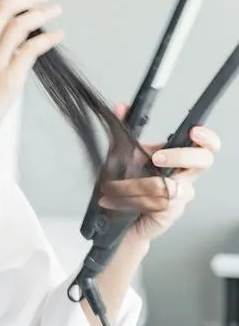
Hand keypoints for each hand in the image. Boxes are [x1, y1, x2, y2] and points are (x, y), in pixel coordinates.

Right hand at [0, 0, 64, 161]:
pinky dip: (48, 39)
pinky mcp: (8, 79)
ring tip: (55, 12)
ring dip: (41, 15)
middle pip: (4, 10)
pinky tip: (57, 35)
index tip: (29, 1)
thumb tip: (6, 53)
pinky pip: (31, 50)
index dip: (15, 4)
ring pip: (19, 25)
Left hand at [99, 103, 221, 244]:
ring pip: (172, 185)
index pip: (205, 145)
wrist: (118, 218)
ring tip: (118, 185)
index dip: (207, 138)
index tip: (194, 131)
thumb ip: (124, 130)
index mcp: (179, 159)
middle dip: (181, 156)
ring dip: (140, 184)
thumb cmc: (127, 188)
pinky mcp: (170, 212)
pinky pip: (158, 202)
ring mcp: (180, 196)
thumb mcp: (122, 155)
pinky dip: (135, 199)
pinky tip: (119, 200)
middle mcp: (184, 176)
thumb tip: (122, 106)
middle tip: (156, 158)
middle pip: (204, 161)